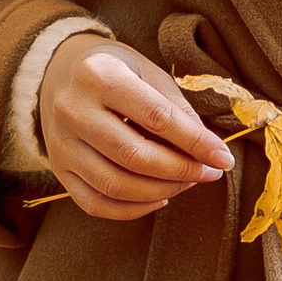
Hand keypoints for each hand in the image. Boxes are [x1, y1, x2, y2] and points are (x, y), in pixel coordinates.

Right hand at [37, 37, 235, 222]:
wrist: (60, 72)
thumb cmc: (115, 70)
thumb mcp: (147, 72)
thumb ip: (176, 108)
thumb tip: (207, 150)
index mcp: (99, 74)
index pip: (156, 117)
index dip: (196, 142)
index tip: (223, 158)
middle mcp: (73, 109)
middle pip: (134, 156)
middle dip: (181, 171)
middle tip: (207, 173)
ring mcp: (60, 143)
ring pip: (114, 185)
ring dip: (160, 192)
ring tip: (186, 183)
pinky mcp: (58, 168)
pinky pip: (95, 204)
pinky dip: (132, 210)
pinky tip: (158, 199)